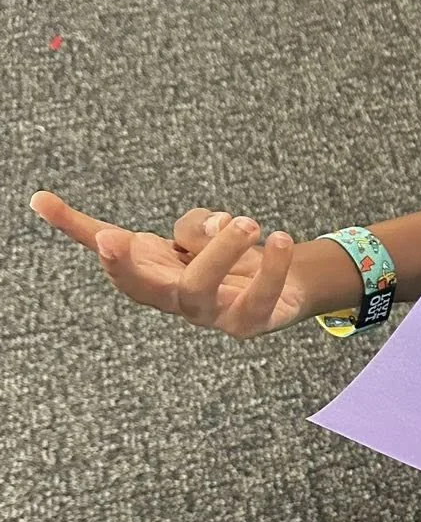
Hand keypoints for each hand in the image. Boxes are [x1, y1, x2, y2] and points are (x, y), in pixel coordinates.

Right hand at [29, 192, 311, 338]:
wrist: (277, 287)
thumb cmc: (217, 261)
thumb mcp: (180, 236)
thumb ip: (164, 223)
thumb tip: (41, 202)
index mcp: (156, 279)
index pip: (124, 271)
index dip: (112, 258)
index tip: (104, 235)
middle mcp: (179, 301)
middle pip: (153, 288)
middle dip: (137, 265)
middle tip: (129, 232)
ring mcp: (213, 315)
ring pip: (203, 288)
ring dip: (220, 251)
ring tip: (247, 222)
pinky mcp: (252, 320)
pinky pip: (259, 296)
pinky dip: (271, 266)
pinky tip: (279, 239)